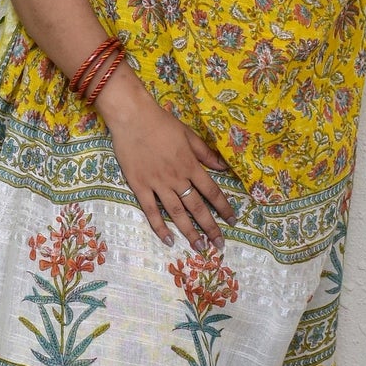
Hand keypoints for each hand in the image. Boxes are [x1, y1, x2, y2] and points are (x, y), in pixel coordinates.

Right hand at [96, 65, 238, 249]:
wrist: (132, 117)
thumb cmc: (161, 123)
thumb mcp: (188, 135)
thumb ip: (205, 153)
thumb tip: (224, 167)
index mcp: (190, 165)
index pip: (212, 191)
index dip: (223, 207)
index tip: (233, 221)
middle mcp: (176, 178)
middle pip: (197, 207)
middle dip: (210, 227)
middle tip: (219, 245)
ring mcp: (157, 184)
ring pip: (176, 213)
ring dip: (190, 232)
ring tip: (199, 247)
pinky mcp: (139, 186)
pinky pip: (151, 211)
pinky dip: (160, 227)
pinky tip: (169, 240)